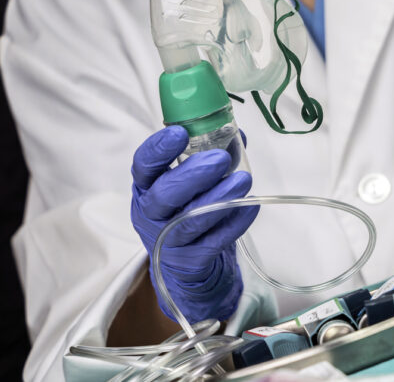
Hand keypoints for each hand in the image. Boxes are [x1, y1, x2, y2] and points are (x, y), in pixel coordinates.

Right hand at [130, 126, 257, 322]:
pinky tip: (250, 205)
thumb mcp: (185, 181)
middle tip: (221, 159)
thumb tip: (235, 133)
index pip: (143, 167)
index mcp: (146, 188)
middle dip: (194, 175)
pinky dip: (235, 222)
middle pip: (164, 196)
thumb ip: (207, 154)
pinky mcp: (191, 260)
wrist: (183, 262)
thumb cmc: (184, 209)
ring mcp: (169, 240)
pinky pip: (214, 241)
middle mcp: (151, 215)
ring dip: (219, 198)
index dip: (158, 150)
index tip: (180, 132)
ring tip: (244, 180)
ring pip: (191, 221)